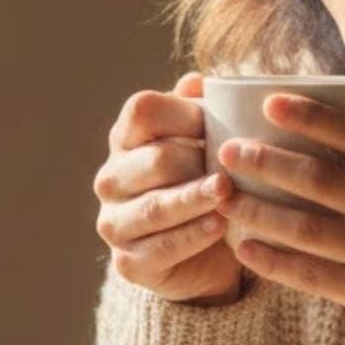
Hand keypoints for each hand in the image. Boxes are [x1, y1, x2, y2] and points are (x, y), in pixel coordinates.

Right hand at [93, 72, 242, 304]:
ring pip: (156, 205)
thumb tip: (198, 82)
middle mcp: (111, 179)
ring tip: (226, 192)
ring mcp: (115, 222)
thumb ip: (200, 113)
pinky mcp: (128, 262)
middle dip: (197, 161)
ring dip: (195, 198)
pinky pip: (161, 247)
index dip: (184, 113)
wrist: (208, 259)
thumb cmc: (206, 187)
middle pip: (155, 159)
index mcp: (125, 140)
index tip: (220, 123)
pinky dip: (193, 235)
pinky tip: (220, 226)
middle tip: (233, 165)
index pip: (142, 110)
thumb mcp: (205, 147)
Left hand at [215, 95, 344, 341]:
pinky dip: (276, 262)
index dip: (313, 117)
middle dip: (269, 162)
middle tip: (228, 150)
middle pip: (324, 181)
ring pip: (310, 230)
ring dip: (260, 211)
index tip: (270, 101)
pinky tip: (245, 248)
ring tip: (223, 197)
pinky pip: (314, 276)